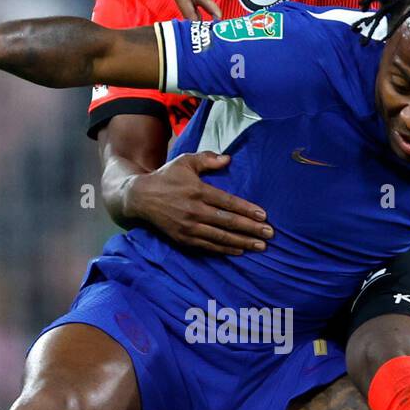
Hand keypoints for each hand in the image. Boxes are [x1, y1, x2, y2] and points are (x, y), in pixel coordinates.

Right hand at [124, 153, 272, 255]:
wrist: (140, 198)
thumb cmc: (166, 177)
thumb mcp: (185, 161)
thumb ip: (207, 159)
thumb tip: (228, 159)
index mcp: (198, 191)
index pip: (228, 202)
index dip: (247, 210)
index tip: (264, 216)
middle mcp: (194, 211)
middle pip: (228, 222)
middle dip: (251, 229)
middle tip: (270, 235)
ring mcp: (188, 227)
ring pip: (220, 237)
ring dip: (242, 243)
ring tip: (260, 247)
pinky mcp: (183, 239)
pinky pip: (208, 246)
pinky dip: (224, 249)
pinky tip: (239, 251)